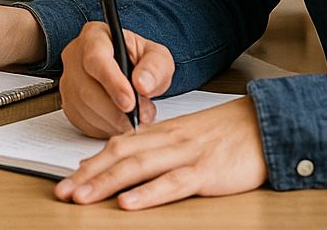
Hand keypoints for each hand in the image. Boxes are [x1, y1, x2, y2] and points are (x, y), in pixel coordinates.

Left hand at [55, 96, 268, 207]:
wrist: (264, 123)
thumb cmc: (225, 134)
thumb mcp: (184, 137)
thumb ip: (153, 147)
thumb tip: (117, 162)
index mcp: (161, 133)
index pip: (117, 146)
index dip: (90, 163)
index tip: (68, 178)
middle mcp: (168, 141)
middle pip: (119, 156)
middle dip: (88, 175)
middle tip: (62, 192)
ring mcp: (186, 155)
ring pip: (138, 168)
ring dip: (106, 183)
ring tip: (82, 198)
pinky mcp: (207, 171)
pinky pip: (173, 183)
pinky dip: (148, 193)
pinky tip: (128, 203)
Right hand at [58, 20, 173, 137]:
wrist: (127, 70)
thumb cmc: (138, 59)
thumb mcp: (157, 56)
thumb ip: (155, 67)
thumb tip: (143, 84)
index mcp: (94, 37)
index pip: (96, 59)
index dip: (112, 83)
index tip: (130, 103)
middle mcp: (75, 57)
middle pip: (87, 89)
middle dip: (116, 111)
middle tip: (141, 118)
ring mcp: (68, 81)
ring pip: (84, 109)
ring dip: (113, 122)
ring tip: (135, 119)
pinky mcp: (68, 104)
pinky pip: (84, 122)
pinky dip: (105, 128)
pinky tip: (120, 122)